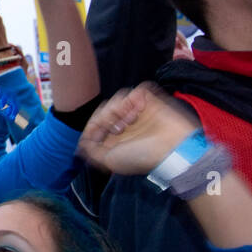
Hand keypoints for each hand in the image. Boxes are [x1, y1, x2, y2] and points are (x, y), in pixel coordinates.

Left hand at [78, 85, 198, 175]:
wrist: (172, 150)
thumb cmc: (141, 157)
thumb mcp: (109, 160)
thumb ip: (91, 150)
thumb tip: (80, 144)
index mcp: (116, 138)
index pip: (96, 122)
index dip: (93, 124)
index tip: (99, 130)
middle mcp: (126, 124)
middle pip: (105, 108)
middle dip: (106, 116)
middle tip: (117, 127)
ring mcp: (139, 112)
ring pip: (119, 98)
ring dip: (119, 107)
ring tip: (130, 120)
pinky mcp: (152, 102)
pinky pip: (137, 90)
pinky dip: (135, 97)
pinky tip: (138, 110)